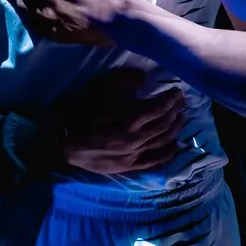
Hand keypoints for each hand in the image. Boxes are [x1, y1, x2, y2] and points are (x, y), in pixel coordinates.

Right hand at [58, 69, 184, 174]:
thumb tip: (145, 78)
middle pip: (164, 123)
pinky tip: (174, 146)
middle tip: (181, 102)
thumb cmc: (84, 112)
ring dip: (175, 128)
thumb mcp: (102, 88)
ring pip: (163, 141)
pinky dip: (167, 153)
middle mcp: (135, 138)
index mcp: (130, 119)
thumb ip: (125, 80)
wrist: (65, 142)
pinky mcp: (128, 167)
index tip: (177, 92)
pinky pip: (154, 161)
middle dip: (176, 111)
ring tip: (180, 118)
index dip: (171, 99)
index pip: (160, 107)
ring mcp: (133, 155)